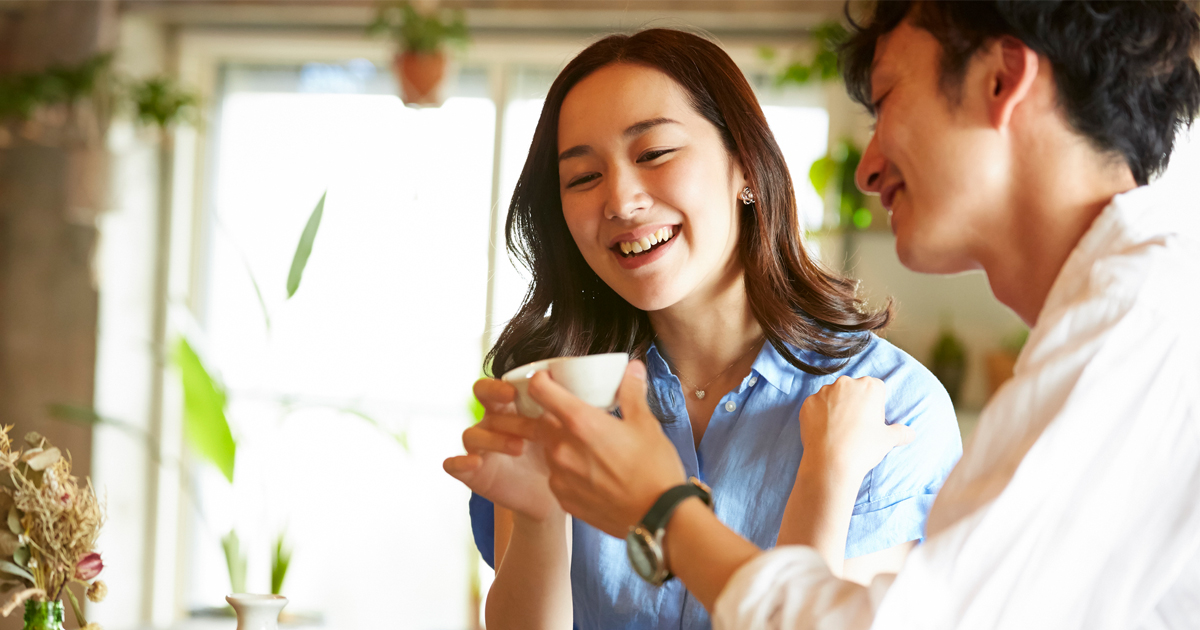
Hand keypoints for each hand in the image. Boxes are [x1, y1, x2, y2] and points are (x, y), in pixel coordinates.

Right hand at [443, 378, 559, 520]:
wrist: (555, 497)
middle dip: (492, 392)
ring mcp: (481, 447)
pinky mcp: (473, 473)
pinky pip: (454, 465)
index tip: (520, 385)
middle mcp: (494, 421)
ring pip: (472, 434)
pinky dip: (459, 462)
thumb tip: (603, 385)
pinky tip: (474, 464)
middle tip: (510, 397)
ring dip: (492, 437)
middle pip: (481, 394)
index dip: (505, 380)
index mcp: (514, 407)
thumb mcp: (568, 431)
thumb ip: (572, 408)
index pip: (501, 382)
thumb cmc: (561, 456)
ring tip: (519, 447)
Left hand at [528, 360, 685, 537]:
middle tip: (577, 415)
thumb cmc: (655, 469)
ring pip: (548, 448)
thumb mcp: (646, 424)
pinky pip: (556, 476)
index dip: (543, 380)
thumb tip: (632, 368)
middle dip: (554, 414)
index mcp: (581, 423)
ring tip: (587, 446)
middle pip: (542, 420)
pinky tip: (589, 472)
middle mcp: (562, 448)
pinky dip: (566, 470)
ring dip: (560, 442)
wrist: (659, 518)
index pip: (541, 390)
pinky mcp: (564, 499)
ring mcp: (560, 476)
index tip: (550, 379)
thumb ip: (632, 392)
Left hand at [798, 375, 914, 484]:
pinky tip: (824, 432)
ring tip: (838, 431)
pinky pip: (815, 406)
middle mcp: (845, 383)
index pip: (875, 389)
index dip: (875, 405)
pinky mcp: (807, 403)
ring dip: (835, 408)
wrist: (831, 463)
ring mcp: (824, 392)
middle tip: (855, 427)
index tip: (871, 421)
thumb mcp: (888, 440)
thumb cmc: (863, 448)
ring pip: (832, 396)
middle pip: (853, 389)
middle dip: (854, 403)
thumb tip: (911, 433)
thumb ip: (901, 432)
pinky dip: (819, 416)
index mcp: (869, 386)